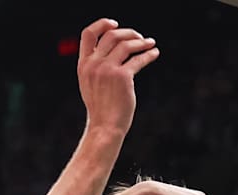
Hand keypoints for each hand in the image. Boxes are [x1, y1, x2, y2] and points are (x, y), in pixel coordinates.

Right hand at [77, 18, 159, 134]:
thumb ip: (96, 65)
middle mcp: (94, 64)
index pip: (87, 34)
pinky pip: (138, 59)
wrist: (104, 126)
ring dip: (141, 42)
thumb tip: (113, 48)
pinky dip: (149, 54)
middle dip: (128, 33)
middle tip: (140, 38)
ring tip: (150, 43)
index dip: (102, 25)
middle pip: (111, 35)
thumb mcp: (90, 84)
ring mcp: (108, 70)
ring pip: (127, 44)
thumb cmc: (100, 107)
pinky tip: (154, 53)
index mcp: (83, 65)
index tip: (115, 24)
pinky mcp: (123, 77)